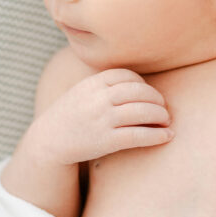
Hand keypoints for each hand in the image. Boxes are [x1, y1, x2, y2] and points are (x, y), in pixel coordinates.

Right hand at [35, 68, 172, 165]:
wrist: (49, 140)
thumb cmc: (71, 114)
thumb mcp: (83, 90)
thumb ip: (105, 84)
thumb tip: (139, 82)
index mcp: (93, 83)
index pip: (127, 76)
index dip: (143, 84)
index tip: (148, 94)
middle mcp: (98, 99)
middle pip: (139, 92)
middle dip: (157, 99)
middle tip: (164, 108)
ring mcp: (102, 120)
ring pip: (142, 112)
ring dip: (161, 116)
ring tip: (166, 121)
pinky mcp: (106, 141)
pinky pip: (138, 135)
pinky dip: (156, 135)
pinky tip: (166, 137)